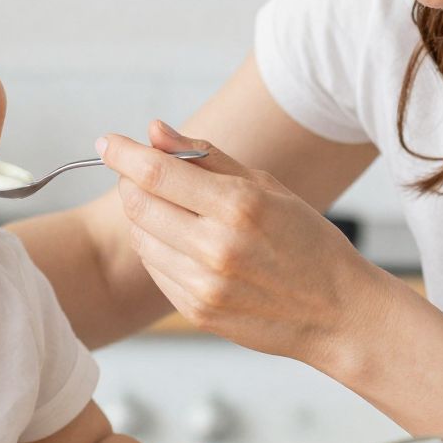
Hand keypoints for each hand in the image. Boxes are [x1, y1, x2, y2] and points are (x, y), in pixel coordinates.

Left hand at [100, 120, 386, 364]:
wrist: (337, 312)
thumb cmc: (306, 241)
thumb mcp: (266, 186)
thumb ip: (205, 156)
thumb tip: (153, 130)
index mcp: (238, 206)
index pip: (155, 173)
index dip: (122, 153)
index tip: (106, 142)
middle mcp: (217, 247)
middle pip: (138, 204)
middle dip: (131, 182)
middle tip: (144, 175)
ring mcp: (204, 285)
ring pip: (141, 238)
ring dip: (144, 217)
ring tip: (175, 211)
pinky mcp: (197, 311)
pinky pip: (155, 270)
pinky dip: (158, 249)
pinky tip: (185, 244)